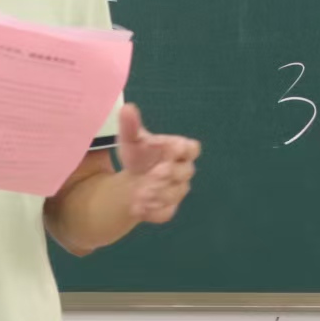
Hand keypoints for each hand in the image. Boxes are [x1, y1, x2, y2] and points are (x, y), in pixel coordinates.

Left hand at [115, 103, 199, 224]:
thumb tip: (127, 108)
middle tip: (151, 176)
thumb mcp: (131, 140)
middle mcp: (182, 171)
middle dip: (168, 175)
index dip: (184, 149)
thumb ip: (131, 126)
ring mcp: (177, 191)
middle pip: (184, 173)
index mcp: (178, 150)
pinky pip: (166, 212)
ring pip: (175, 194)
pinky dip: (152, 212)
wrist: (133, 180)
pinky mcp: (168, 208)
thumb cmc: (139, 155)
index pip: (192, 149)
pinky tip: (137, 208)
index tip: (169, 148)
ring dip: (158, 195)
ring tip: (138, 195)